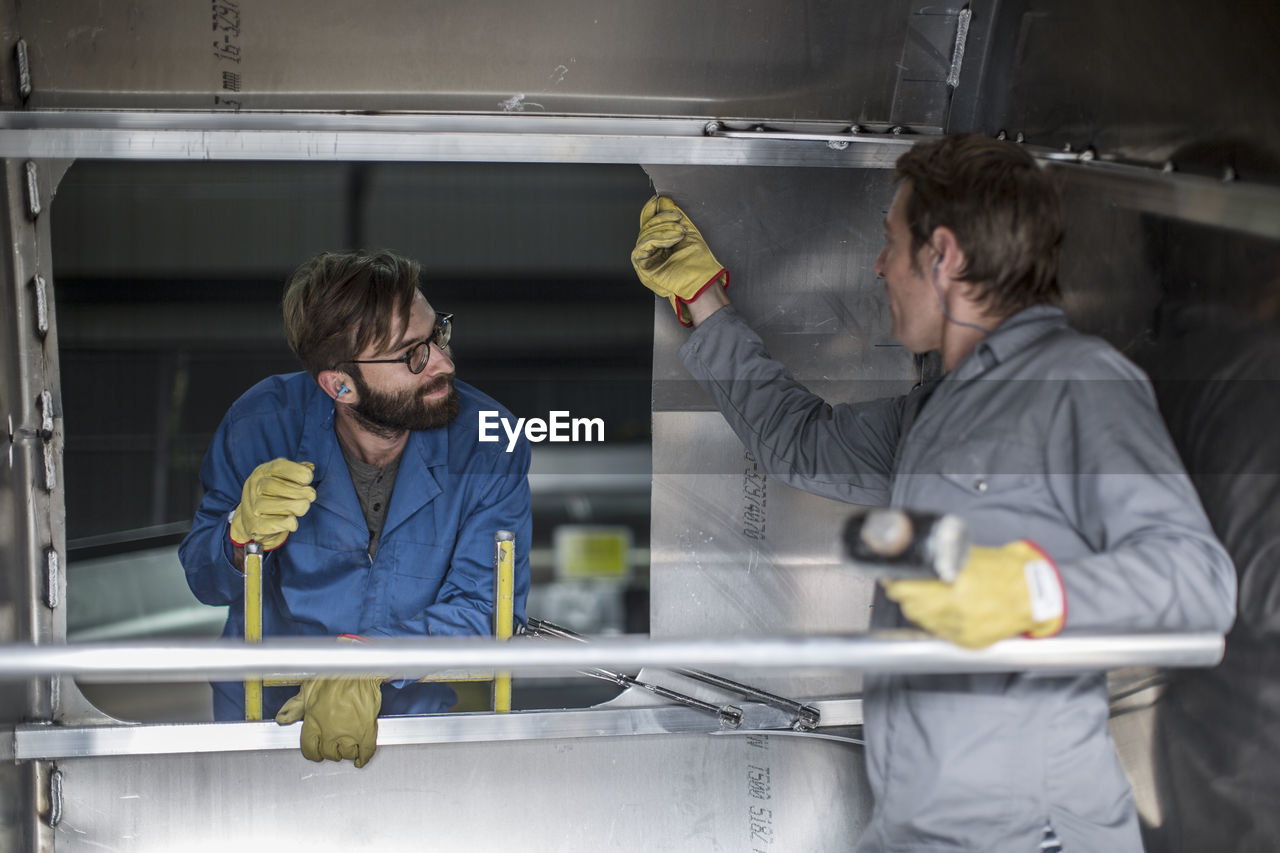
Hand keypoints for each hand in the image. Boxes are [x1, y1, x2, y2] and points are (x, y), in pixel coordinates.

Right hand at [229, 458, 315, 549]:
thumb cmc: (274, 495)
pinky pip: (271, 523)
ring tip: (304, 506)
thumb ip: (297, 471)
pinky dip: (286, 522)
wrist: (255, 520)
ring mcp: (253, 507)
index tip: (308, 479)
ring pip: (269, 504)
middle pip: (271, 485)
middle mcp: (254, 487)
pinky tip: (293, 520)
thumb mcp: (283, 479)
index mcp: (262, 472)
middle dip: (297, 491)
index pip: (277, 467)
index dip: (297, 471)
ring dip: (294, 506)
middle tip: (311, 495)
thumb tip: (310, 467)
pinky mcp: (256, 525)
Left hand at [275, 672, 382, 767]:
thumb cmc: (334, 674)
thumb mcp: (308, 689)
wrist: (357, 668)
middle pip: (328, 753)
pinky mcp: (365, 731)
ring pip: (346, 754)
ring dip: (347, 752)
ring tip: (349, 748)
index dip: (313, 752)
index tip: (317, 752)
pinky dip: (364, 756)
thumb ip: (294, 707)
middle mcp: (329, 731)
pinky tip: (361, 756)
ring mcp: (348, 733)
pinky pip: (365, 751)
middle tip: (335, 747)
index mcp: (313, 722)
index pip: (309, 748)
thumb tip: (281, 718)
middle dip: (331, 751)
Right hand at [630, 196, 727, 325]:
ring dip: (664, 229)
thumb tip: (663, 201)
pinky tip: (672, 239)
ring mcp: (646, 258)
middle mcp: (652, 250)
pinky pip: (643, 245)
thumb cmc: (698, 263)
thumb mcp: (687, 231)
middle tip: (678, 220)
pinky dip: (658, 238)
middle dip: (663, 219)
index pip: (650, 223)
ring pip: (645, 234)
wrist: (702, 279)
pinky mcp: (642, 266)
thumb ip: (673, 216)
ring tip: (680, 232)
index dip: (651, 210)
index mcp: (661, 242)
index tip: (657, 200)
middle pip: (646, 226)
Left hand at [880, 541, 1064, 648]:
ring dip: (918, 609)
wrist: (1036, 596)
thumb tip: (917, 561)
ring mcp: (962, 627)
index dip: (896, 582)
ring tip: (923, 598)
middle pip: (910, 605)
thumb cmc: (1007, 572)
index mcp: (955, 583)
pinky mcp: (969, 641)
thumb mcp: (972, 557)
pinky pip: (939, 633)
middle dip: (904, 594)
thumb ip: (944, 561)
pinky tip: (940, 612)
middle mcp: (956, 608)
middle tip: (902, 585)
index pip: (907, 588)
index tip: (892, 576)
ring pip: (922, 620)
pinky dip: (935, 623)